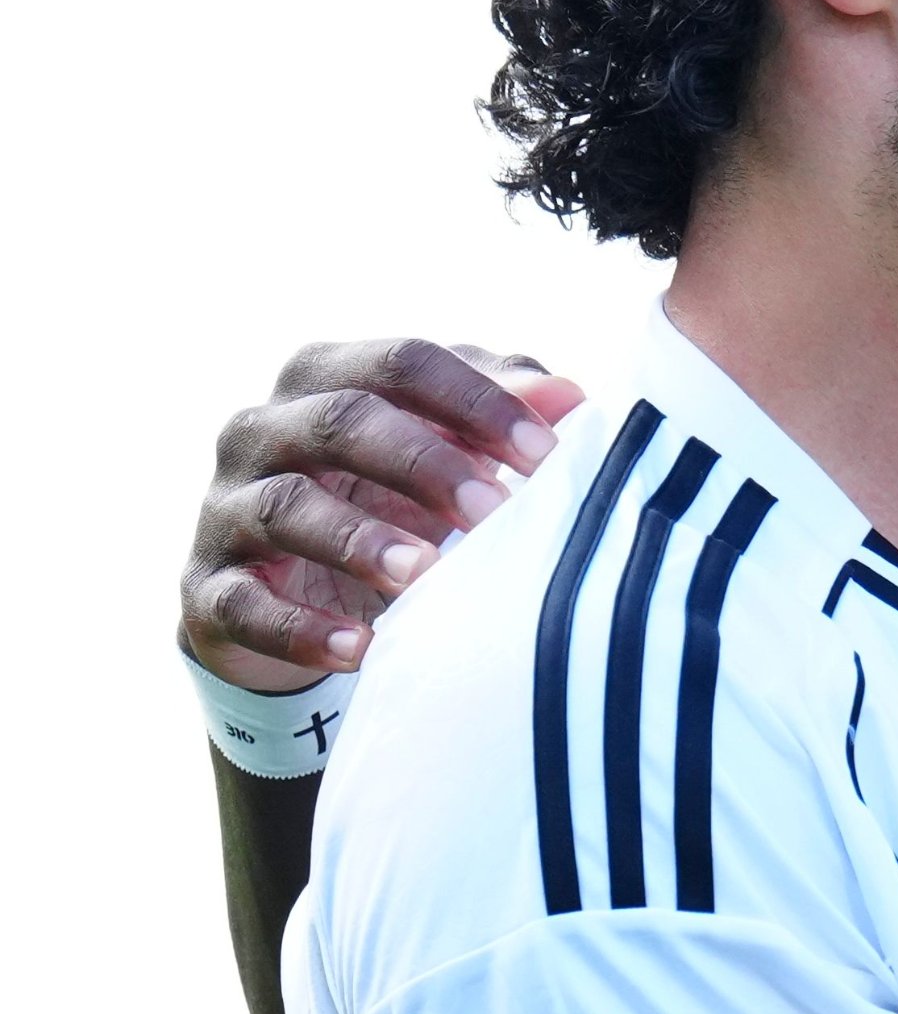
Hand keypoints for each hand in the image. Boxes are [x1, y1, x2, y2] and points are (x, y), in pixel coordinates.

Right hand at [182, 340, 585, 690]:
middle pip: (342, 422)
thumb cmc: (385, 505)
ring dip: (360, 540)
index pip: (402, 363)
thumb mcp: (444, 457)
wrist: (291, 600)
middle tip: (497, 512)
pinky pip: (247, 603)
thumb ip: (498, 417)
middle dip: (426, 464)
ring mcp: (228, 508)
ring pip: (288, 506)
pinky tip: (361, 650)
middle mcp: (264, 428)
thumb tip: (573, 398)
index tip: (546, 453)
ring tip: (425, 575)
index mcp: (326, 378)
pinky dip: (302, 628)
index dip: (476, 400)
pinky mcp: (208, 588)